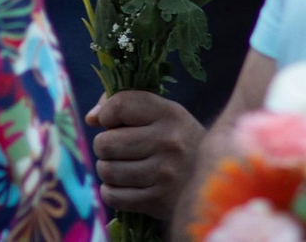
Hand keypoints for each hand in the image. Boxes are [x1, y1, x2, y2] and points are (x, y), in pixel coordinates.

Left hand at [85, 91, 204, 219]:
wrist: (213, 178)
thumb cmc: (177, 140)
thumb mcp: (162, 113)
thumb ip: (126, 104)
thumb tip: (92, 118)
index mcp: (170, 114)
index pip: (120, 105)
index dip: (107, 114)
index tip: (112, 122)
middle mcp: (169, 142)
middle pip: (106, 142)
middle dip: (105, 146)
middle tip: (118, 148)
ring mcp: (164, 174)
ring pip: (106, 170)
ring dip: (108, 169)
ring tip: (122, 167)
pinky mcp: (158, 201)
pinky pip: (113, 195)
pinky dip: (111, 191)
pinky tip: (124, 185)